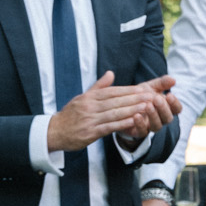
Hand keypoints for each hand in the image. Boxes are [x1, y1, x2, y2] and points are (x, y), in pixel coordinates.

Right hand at [48, 71, 169, 151]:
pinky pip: (109, 127)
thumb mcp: (82, 97)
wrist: (55, 131)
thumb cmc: (71, 114)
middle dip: (135, 99)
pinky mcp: (90, 133)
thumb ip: (99, 86)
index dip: (129, 90)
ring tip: (146, 107)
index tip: (143, 89)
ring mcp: (90, 119)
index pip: (113, 92)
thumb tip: (111, 73)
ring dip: (132, 110)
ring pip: (114, 113)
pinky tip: (133, 122)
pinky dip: (122, 124)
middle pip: (116, 101)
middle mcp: (90, 107)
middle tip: (151, 96)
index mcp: (90, 97)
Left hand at [117, 76, 181, 142]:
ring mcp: (150, 127)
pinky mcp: (139, 132)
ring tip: (147, 106)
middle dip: (163, 108)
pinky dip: (140, 124)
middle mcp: (160, 119)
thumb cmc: (140, 96)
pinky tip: (136, 115)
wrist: (122, 106)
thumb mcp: (150, 87)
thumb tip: (173, 80)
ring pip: (157, 126)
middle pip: (168, 118)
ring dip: (153, 116)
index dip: (175, 103)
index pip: (177, 109)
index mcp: (166, 108)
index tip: (169, 94)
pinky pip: (142, 131)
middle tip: (156, 99)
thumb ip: (162, 83)